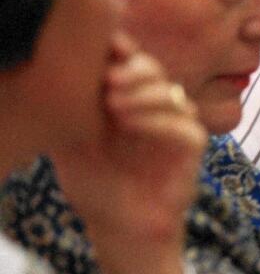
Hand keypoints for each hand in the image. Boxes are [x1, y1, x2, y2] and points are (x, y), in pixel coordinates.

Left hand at [52, 32, 205, 273]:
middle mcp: (155, 107)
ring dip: (144, 93)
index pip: (129, 62)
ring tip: (113, 101)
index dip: (120, 49)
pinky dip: (158, 121)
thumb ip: (70, 106)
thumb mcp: (70, 140)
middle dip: (133, 69)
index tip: (102, 46)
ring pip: (172, 94)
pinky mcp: (192, 148)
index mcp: (128, 98)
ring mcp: (177, 125)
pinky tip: (129, 123)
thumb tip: (53, 68)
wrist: (121, 227)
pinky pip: (185, 126)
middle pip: (154, 71)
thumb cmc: (96, 185)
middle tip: (107, 78)